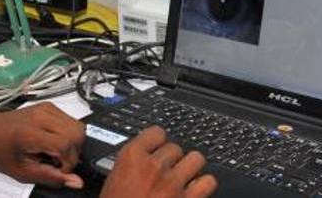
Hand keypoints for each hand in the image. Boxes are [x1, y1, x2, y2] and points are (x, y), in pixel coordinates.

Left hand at [0, 102, 85, 188]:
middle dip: (74, 152)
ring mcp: (46, 108)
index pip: (65, 144)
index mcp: (31, 133)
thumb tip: (76, 182)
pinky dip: (68, 134)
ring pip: (78, 126)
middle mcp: (41, 116)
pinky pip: (70, 120)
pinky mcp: (49, 106)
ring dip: (73, 143)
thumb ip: (50, 177)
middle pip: (77, 133)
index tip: (58, 169)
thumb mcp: (22, 171)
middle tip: (58, 161)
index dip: (68, 161)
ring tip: (55, 151)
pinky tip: (53, 141)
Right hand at [100, 126, 217, 197]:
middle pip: (176, 147)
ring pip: (196, 159)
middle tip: (167, 171)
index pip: (157, 132)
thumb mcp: (112, 182)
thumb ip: (130, 165)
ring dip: (190, 167)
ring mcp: (174, 183)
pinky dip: (204, 185)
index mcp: (132, 157)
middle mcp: (155, 166)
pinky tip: (196, 190)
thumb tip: (144, 159)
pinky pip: (208, 182)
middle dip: (173, 159)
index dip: (158, 142)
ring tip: (184, 177)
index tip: (157, 148)